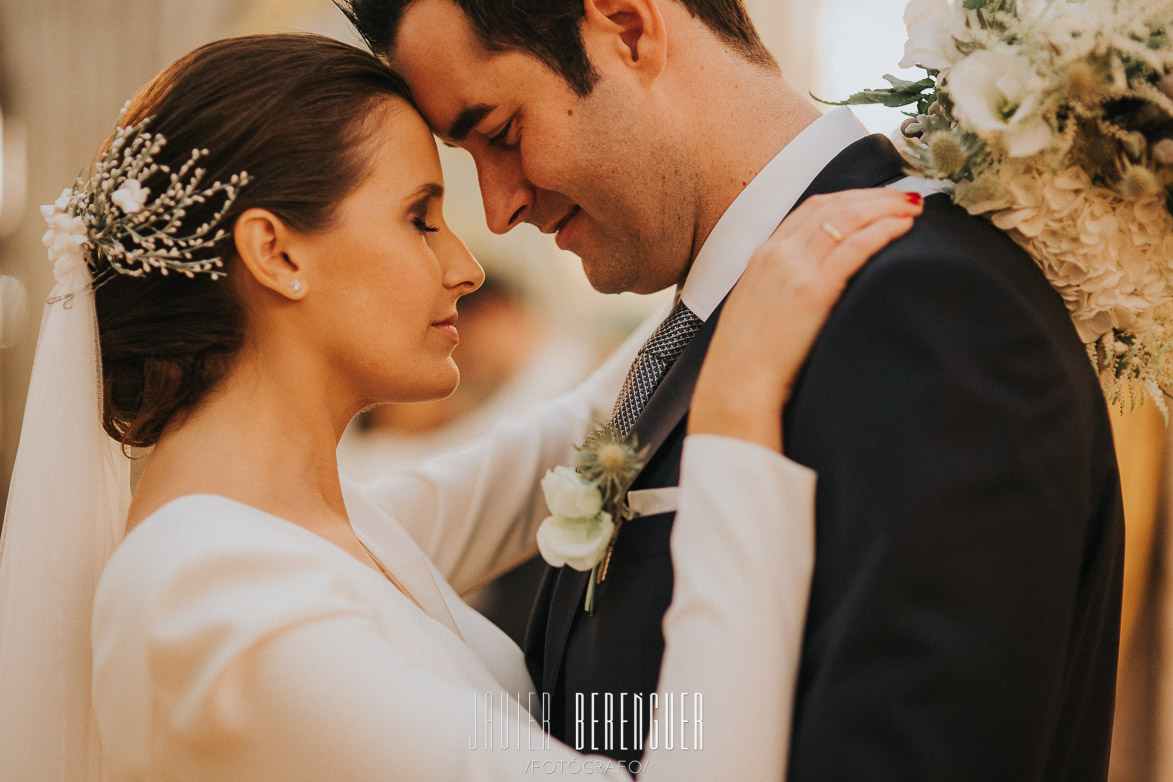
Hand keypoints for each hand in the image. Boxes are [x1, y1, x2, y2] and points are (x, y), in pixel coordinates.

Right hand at [690, 189, 923, 451]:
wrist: (737, 383)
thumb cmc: (748, 357)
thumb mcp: (758, 306)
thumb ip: (780, 284)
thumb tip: (810, 282)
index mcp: (763, 254)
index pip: (812, 208)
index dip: (850, 197)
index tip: (876, 199)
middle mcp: (778, 253)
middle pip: (834, 206)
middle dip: (874, 196)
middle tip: (906, 196)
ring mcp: (795, 269)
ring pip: (847, 219)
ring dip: (884, 207)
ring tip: (913, 207)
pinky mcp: (813, 290)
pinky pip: (855, 247)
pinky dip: (882, 230)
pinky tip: (903, 227)